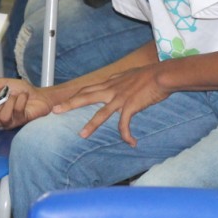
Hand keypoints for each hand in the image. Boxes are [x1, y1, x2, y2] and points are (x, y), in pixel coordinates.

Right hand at [0, 79, 54, 137]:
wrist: (40, 95)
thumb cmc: (21, 91)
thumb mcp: (3, 83)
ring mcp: (9, 121)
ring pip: (2, 119)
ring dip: (8, 104)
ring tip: (15, 96)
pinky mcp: (21, 121)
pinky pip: (16, 113)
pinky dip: (20, 101)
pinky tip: (24, 97)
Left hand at [54, 66, 168, 146]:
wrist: (162, 74)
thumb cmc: (150, 74)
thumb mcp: (130, 74)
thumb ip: (120, 80)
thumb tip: (116, 81)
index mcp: (111, 82)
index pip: (88, 89)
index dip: (75, 95)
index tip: (63, 101)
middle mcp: (112, 89)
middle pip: (86, 97)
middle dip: (70, 104)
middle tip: (55, 110)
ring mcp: (120, 98)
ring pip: (101, 113)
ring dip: (91, 125)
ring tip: (82, 135)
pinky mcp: (130, 106)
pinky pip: (124, 124)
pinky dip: (126, 134)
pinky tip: (131, 142)